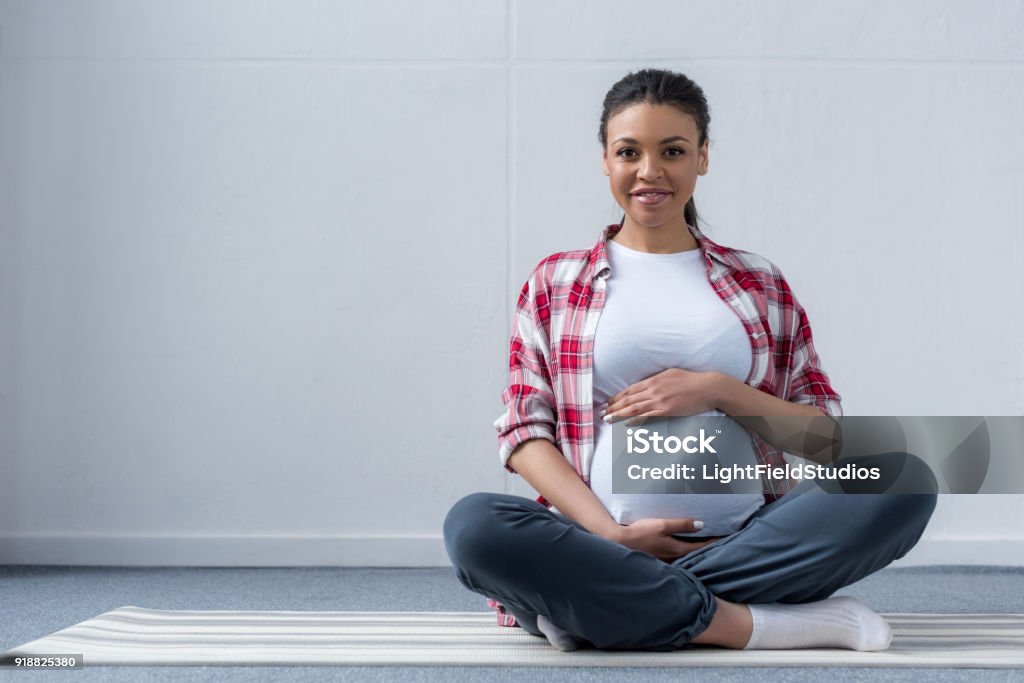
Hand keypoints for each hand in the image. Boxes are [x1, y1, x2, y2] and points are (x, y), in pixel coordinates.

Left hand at [602, 369, 718, 424]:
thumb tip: (645, 384)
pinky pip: (648, 417)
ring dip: (619, 414)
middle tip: (601, 413)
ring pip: (634, 408)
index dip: (616, 397)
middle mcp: (654, 390)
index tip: (607, 403)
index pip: (629, 390)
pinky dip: (635, 420)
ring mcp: (660, 401)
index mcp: (653, 380)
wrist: (707, 387)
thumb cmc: (690, 380)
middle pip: (628, 400)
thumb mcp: (670, 373)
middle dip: (613, 407)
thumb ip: (656, 379)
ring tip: (607, 419)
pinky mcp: (668, 411)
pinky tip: (626, 424)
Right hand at [612, 517, 720, 561]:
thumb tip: (701, 525)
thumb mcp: (662, 525)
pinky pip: (675, 557)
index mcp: (676, 549)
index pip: (701, 547)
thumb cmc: (640, 533)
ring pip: (685, 556)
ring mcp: (665, 560)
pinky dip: (682, 552)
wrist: (619, 542)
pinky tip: (681, 548)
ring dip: (695, 551)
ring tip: (702, 545)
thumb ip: (681, 525)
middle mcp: (673, 558)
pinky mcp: (657, 559)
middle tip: (717, 541)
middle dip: (706, 548)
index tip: (725, 538)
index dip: (713, 542)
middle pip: (694, 554)